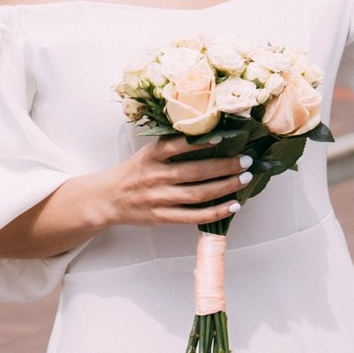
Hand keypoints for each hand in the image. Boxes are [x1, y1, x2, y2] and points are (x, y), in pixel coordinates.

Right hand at [82, 136, 253, 228]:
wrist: (107, 199)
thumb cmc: (134, 172)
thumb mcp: (147, 153)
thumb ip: (171, 146)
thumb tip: (208, 135)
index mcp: (151, 156)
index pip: (177, 146)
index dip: (200, 142)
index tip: (224, 137)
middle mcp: (155, 176)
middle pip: (195, 171)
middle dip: (224, 166)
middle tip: (246, 161)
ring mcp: (159, 198)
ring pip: (198, 194)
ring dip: (225, 186)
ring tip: (245, 178)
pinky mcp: (162, 217)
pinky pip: (193, 216)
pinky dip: (215, 212)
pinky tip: (233, 205)